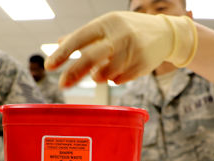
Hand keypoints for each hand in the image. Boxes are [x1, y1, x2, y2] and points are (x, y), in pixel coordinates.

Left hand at [45, 11, 196, 87]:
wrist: (164, 34)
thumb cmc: (128, 30)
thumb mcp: (106, 26)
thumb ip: (83, 36)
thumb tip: (59, 43)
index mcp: (107, 23)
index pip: (80, 38)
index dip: (63, 53)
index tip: (49, 66)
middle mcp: (120, 35)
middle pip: (91, 58)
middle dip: (74, 73)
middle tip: (62, 85)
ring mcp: (133, 51)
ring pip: (105, 74)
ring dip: (99, 76)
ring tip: (104, 69)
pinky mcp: (141, 66)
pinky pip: (119, 79)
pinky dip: (115, 78)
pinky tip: (123, 68)